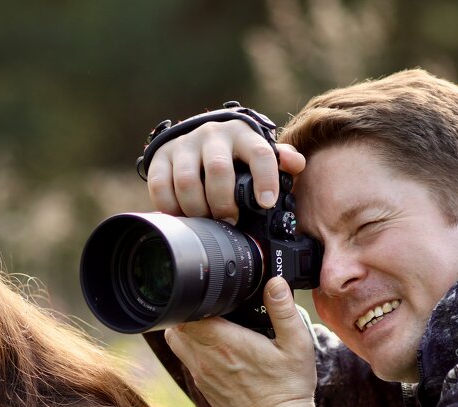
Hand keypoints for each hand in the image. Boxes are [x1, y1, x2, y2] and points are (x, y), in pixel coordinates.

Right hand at [146, 119, 306, 224]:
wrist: (196, 138)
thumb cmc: (233, 153)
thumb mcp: (256, 152)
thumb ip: (278, 160)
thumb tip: (296, 164)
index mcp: (243, 134)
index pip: (260, 152)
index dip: (266, 178)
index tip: (266, 203)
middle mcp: (213, 135)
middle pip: (218, 171)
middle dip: (224, 203)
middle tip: (230, 221)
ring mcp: (185, 144)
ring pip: (188, 182)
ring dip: (198, 209)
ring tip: (206, 222)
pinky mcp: (161, 156)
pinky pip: (161, 185)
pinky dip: (170, 207)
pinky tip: (182, 216)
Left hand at [164, 277, 315, 406]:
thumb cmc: (288, 387)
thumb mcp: (297, 344)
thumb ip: (284, 310)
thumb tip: (275, 282)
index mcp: (225, 343)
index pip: (189, 314)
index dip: (195, 300)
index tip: (213, 296)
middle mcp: (206, 359)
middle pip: (176, 326)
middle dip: (189, 313)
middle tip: (213, 309)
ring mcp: (201, 375)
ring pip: (178, 343)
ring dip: (188, 331)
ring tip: (212, 325)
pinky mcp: (203, 388)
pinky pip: (188, 361)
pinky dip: (195, 350)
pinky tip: (217, 348)